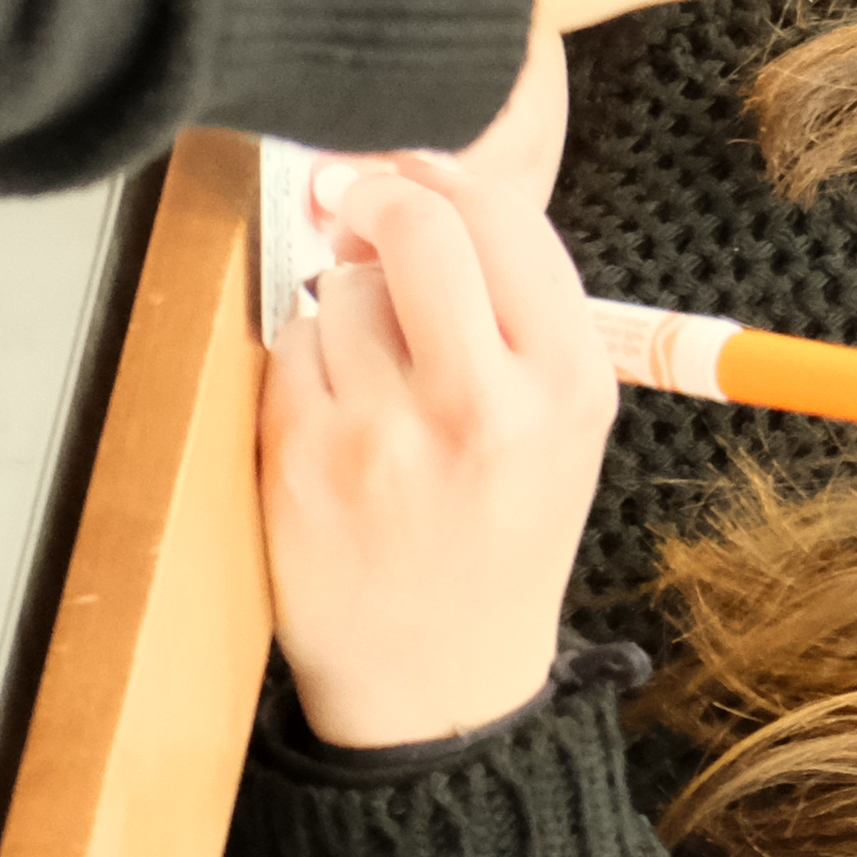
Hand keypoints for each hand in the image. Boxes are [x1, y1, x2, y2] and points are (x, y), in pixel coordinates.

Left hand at [260, 59, 618, 749]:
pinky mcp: (305, 461)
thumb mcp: (565, 422)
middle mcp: (488, 404)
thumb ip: (517, 305)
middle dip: (374, 201)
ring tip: (370, 374)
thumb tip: (416, 183)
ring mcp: (390, 434)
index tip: (408, 175)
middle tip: (354, 213)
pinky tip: (334, 416)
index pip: (504, 219)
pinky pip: (286, 349)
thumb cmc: (500, 533)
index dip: (440, 175)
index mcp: (570, 383)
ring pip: (338, 289)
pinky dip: (301, 365)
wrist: (440, 682)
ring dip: (340, 306)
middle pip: (418, 226)